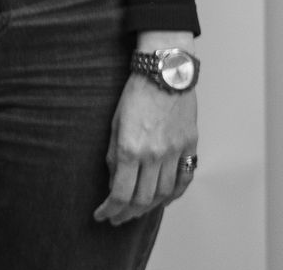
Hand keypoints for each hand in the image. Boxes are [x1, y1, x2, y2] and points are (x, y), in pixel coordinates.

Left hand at [95, 35, 198, 224]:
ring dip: (148, 207)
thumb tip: (113, 179)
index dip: (110, 209)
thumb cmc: (135, 93)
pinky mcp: (189, 148)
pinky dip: (174, 195)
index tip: (101, 215)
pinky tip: (162, 201)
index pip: (120, 192)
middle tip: (116, 218)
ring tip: (135, 211)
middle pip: (142, 198)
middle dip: (126, 213)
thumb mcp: (114, 122)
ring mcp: (174, 153)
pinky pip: (184, 180)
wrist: (165, 74)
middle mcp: (153, 155)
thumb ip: (113, 153)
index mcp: (130, 148)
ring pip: (163, 194)